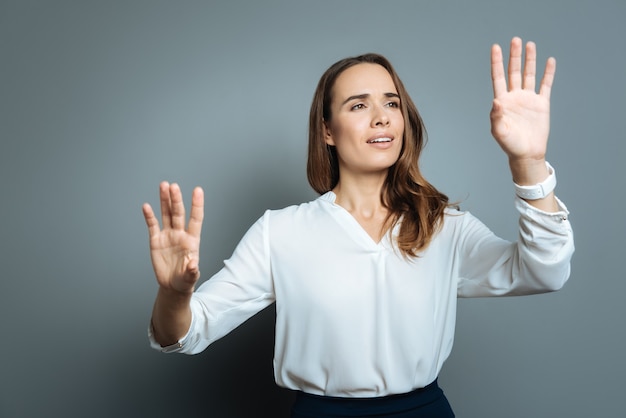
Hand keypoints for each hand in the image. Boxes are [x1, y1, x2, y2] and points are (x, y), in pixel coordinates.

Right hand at [142, 182, 203, 293]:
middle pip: (178, 213)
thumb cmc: (185, 280)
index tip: (198, 190)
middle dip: (176, 199)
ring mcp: (168, 235)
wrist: (172, 285)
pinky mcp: (156, 240)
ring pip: (166, 214)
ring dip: (165, 200)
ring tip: (163, 185)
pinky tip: (147, 206)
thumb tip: (193, 266)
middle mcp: (180, 234)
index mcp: (192, 240)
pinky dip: (149, 216)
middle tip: (173, 186)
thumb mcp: (190, 277)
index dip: (197, 205)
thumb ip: (192, 271)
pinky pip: (153, 225)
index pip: (196, 218)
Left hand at [490, 37, 555, 161]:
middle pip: (514, 72)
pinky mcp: (542, 103)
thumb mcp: (499, 132)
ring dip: (530, 60)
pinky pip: (545, 85)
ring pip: (529, 74)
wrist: (527, 153)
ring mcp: (528, 99)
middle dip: (514, 56)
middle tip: (515, 40)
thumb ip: (496, 117)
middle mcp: (515, 97)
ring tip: (530, 44)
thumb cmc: (510, 144)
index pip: (498, 77)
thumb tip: (496, 101)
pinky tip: (549, 61)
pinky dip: (548, 73)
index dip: (496, 62)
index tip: (495, 48)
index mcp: (502, 102)